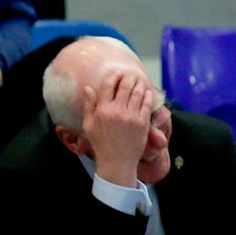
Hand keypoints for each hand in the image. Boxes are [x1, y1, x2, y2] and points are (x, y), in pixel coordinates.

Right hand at [82, 72, 156, 187]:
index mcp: (102, 110)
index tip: (116, 73)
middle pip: (125, 86)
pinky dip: (148, 95)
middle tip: (130, 74)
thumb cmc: (100, 143)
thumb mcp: (89, 125)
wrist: (116, 161)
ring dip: (139, 83)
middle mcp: (117, 111)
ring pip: (137, 93)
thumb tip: (88, 88)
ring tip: (139, 80)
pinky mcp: (142, 123)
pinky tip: (147, 92)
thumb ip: (89, 106)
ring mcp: (131, 116)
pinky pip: (147, 104)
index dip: (113, 76)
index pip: (108, 86)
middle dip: (128, 77)